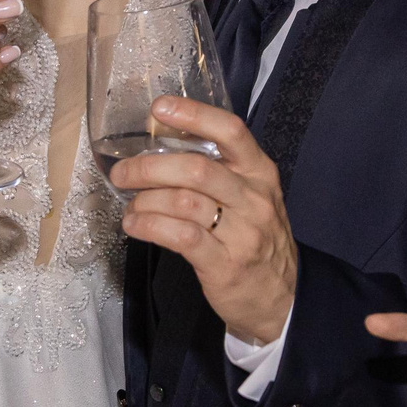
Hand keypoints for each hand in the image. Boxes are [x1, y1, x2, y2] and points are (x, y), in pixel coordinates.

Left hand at [113, 97, 296, 343]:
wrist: (283, 298)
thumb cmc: (258, 240)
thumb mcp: (252, 198)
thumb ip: (219, 173)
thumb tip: (162, 149)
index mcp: (260, 173)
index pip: (231, 131)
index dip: (194, 115)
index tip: (159, 108)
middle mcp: (253, 198)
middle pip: (196, 169)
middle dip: (150, 167)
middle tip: (123, 173)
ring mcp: (242, 233)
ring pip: (183, 202)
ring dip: (145, 200)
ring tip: (130, 205)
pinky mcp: (224, 264)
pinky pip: (180, 237)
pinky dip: (149, 227)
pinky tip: (134, 226)